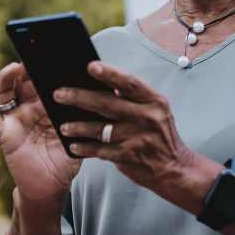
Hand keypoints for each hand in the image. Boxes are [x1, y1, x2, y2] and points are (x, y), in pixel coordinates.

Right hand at [0, 62, 80, 211]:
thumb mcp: (79, 132)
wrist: (52, 187)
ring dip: (6, 78)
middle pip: (23, 79)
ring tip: (12, 70)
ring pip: (4, 93)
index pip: (43, 77)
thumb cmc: (67, 157)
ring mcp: (15, 119)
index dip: (45, 64)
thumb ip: (83, 114)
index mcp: (47, 102)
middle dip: (26, 65)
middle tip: (33, 54)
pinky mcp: (5, 135)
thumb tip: (102, 90)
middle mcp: (28, 107)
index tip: (52, 49)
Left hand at [53, 61, 194, 192]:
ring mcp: (138, 137)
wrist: (175, 169)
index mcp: (154, 101)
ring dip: (78, 126)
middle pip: (108, 103)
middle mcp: (147, 117)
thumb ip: (132, 98)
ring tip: (63, 126)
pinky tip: (73, 146)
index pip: (129, 83)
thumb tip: (98, 83)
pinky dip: (85, 148)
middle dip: (80, 98)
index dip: (110, 73)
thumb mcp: (154, 111)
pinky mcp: (129, 156)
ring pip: (100, 129)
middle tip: (59, 94)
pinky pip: (100, 151)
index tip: (90, 66)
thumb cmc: (158, 134)